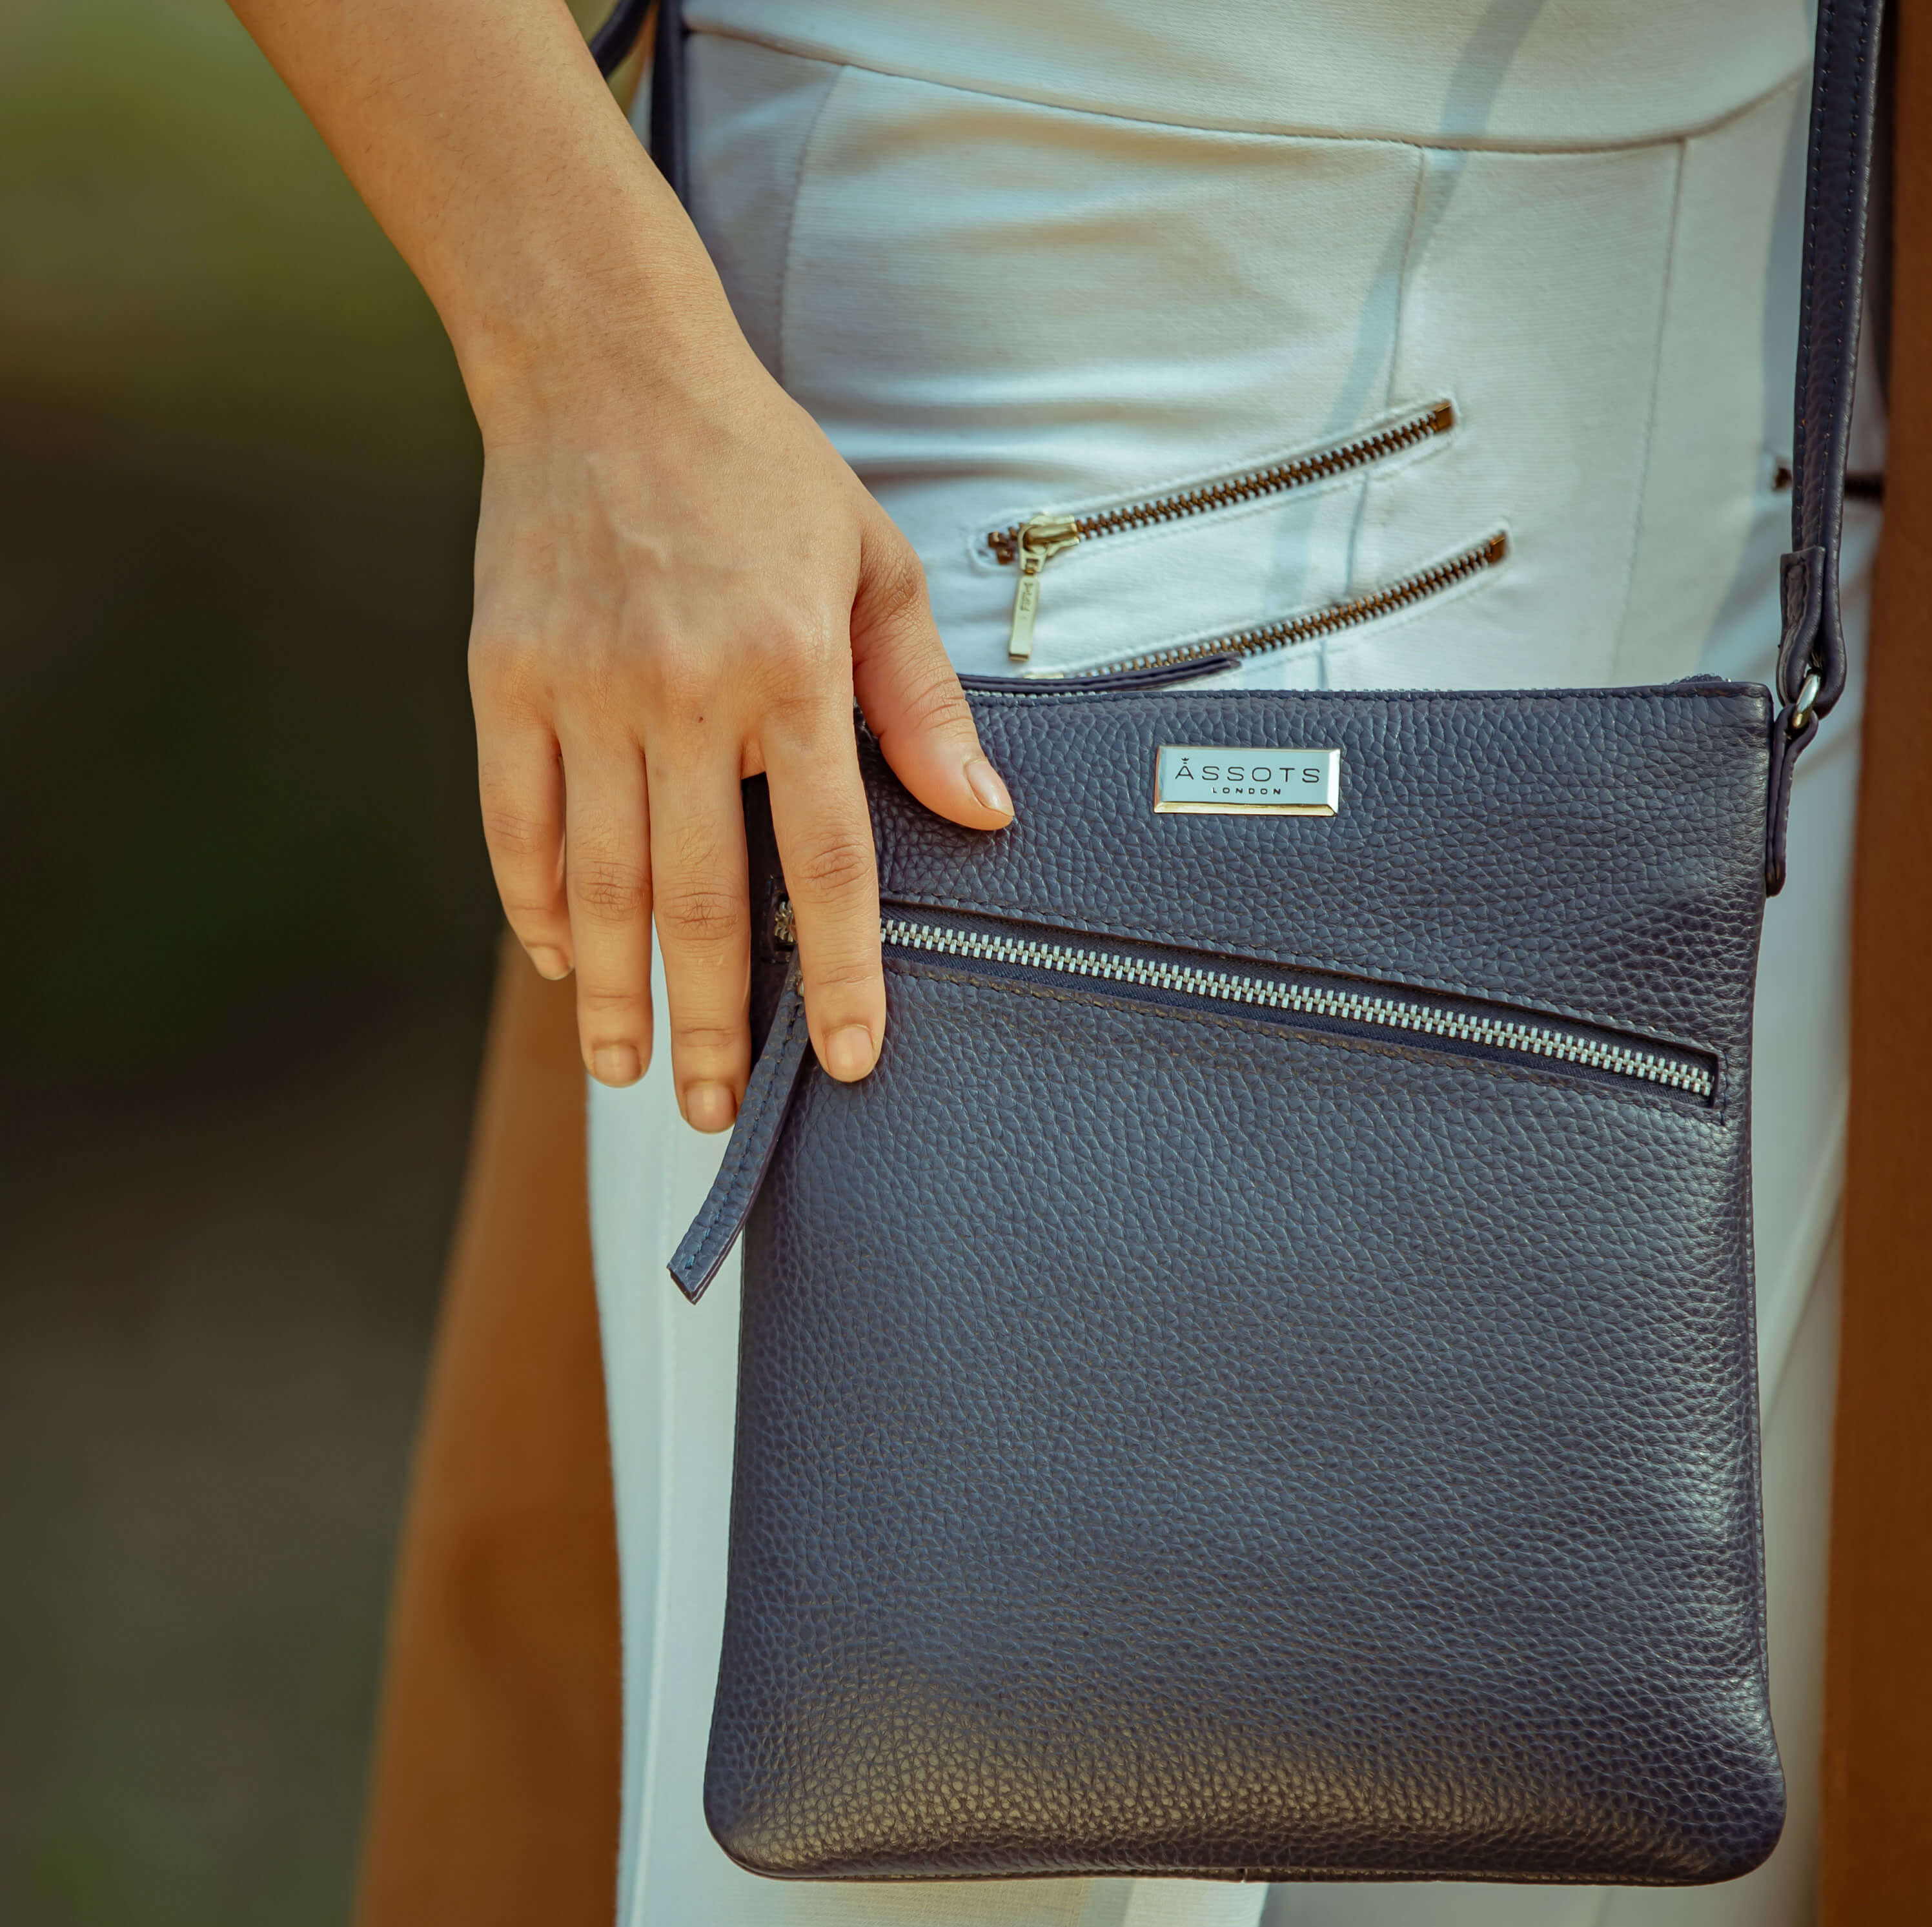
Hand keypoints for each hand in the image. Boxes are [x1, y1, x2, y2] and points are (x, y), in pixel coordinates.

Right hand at [468, 332, 1012, 1126]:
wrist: (605, 366)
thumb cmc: (760, 471)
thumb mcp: (874, 565)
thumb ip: (923, 702)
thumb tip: (983, 817)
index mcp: (790, 670)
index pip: (829, 859)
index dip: (845, 972)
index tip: (850, 1059)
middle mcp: (683, 691)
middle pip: (704, 899)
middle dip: (711, 1021)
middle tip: (712, 1112)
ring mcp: (583, 688)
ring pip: (597, 879)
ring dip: (613, 991)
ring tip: (626, 1071)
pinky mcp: (505, 677)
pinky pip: (513, 820)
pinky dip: (531, 903)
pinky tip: (558, 963)